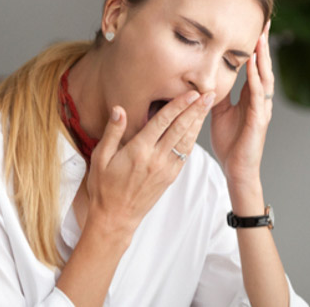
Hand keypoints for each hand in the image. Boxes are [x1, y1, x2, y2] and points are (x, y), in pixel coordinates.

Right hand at [86, 90, 214, 235]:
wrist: (116, 217)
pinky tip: (197, 127)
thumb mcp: (100, 158)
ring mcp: (166, 169)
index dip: (178, 105)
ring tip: (208, 105)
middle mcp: (156, 159)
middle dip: (196, 109)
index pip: (163, 122)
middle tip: (209, 93)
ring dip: (198, 121)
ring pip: (187, 140)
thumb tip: (119, 109)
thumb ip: (112, 132)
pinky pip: (185, 154)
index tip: (191, 92)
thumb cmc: (104, 187)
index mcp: (139, 151)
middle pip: (180, 128)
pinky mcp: (170, 177)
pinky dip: (193, 138)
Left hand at [211, 21, 273, 186]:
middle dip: (264, 44)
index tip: (255, 25)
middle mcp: (260, 100)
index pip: (254, 66)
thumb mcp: (218, 112)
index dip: (255, 46)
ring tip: (261, 38)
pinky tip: (254, 67)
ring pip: (265, 77)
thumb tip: (206, 77)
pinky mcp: (259, 120)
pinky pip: (258, 96)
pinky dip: (256, 80)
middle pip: (264, 66)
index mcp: (250, 97)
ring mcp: (261, 109)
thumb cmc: (230, 143)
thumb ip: (216, 93)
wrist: (236, 169)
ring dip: (262, 58)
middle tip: (265, 21)